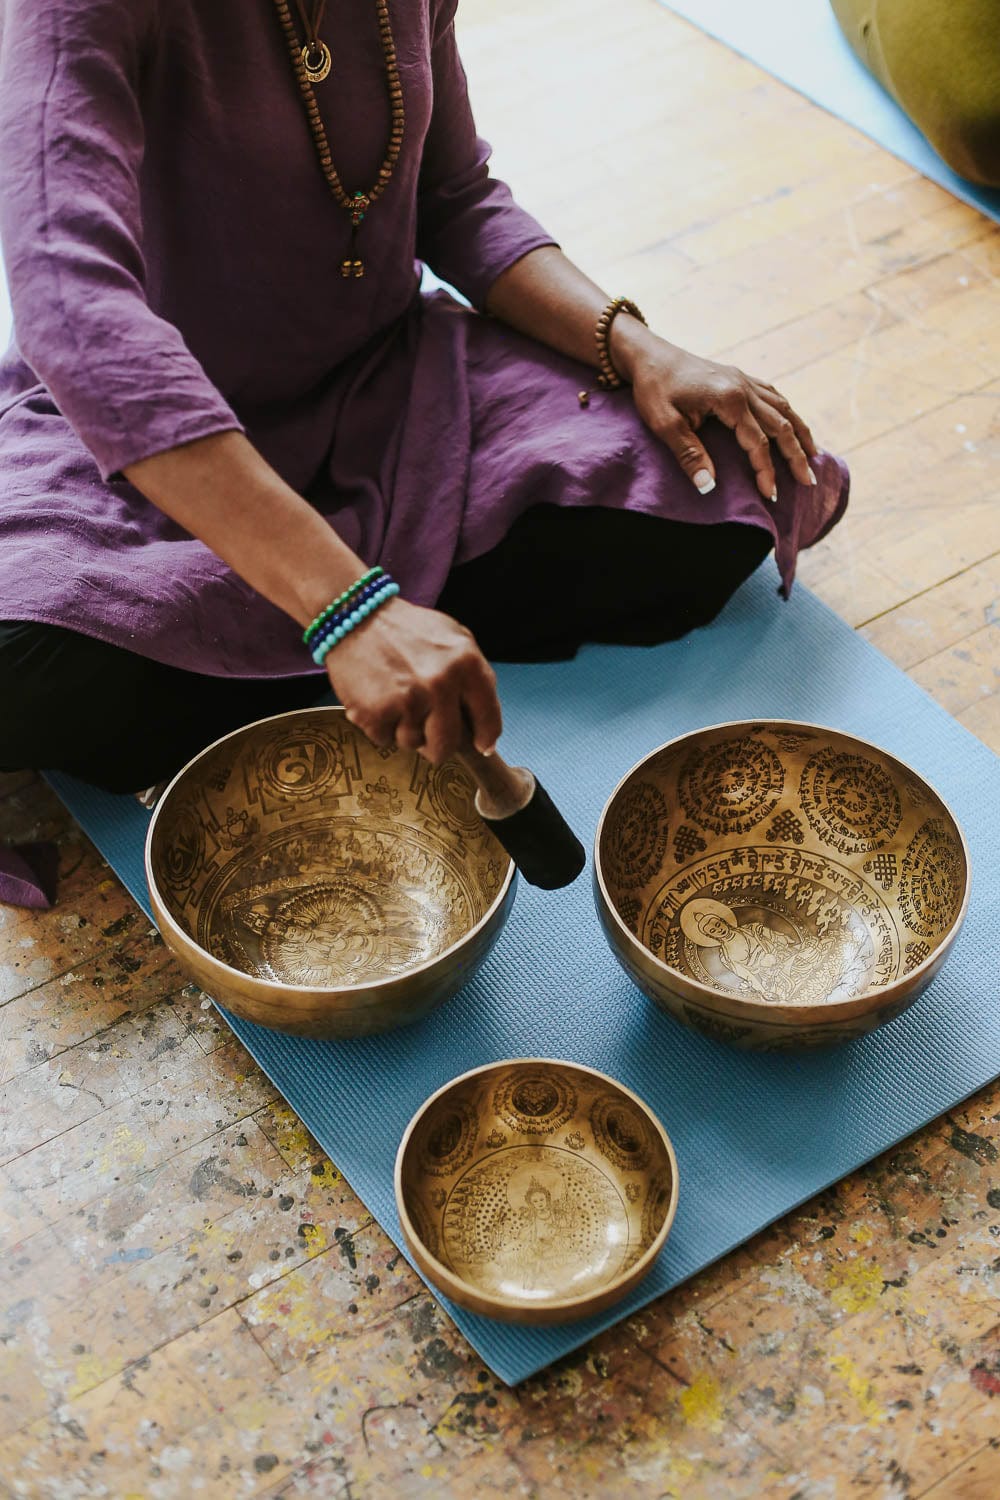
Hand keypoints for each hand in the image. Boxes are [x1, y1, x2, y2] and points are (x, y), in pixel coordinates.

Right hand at [324, 597, 501, 763]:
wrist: (355, 616)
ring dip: (403, 729)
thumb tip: (483, 726)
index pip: (488, 718)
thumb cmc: (405, 630)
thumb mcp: (453, 638)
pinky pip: (384, 739)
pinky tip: (375, 697)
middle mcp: (441, 684)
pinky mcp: (376, 713)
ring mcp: (408, 701)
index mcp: (466, 664)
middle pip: (447, 745)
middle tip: (424, 728)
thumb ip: (472, 676)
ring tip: (393, 697)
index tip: (481, 746)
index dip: (485, 737)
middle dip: (436, 743)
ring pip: (412, 743)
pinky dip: (379, 725)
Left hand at [613, 323, 817, 501]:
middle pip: (781, 425)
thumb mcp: (664, 425)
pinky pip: (773, 396)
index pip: (758, 442)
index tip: (770, 495)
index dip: (765, 471)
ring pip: (783, 408)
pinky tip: (793, 425)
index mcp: (730, 399)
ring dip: (800, 433)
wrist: (649, 355)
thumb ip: (689, 455)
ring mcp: (744, 380)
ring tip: (813, 457)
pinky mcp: (740, 377)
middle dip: (796, 456)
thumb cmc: (654, 389)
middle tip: (808, 482)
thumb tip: (709, 487)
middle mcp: (744, 387)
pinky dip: (788, 413)